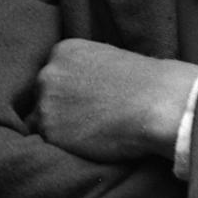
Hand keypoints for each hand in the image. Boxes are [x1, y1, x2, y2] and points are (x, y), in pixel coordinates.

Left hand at [34, 40, 197, 163]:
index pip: (52, 74)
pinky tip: (86, 144)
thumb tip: (81, 88)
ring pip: (40, 121)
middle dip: (59, 108)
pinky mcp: (49, 131)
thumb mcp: (110, 60)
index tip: (83, 102)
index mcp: (63, 51)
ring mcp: (46, 102)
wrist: (158, 104)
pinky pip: (46, 143)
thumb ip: (86, 70)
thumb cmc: (147, 83)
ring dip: (58, 129)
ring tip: (87, 134)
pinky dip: (62, 146)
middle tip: (86, 120)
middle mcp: (48, 73)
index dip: (67, 92)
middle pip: (41, 96)